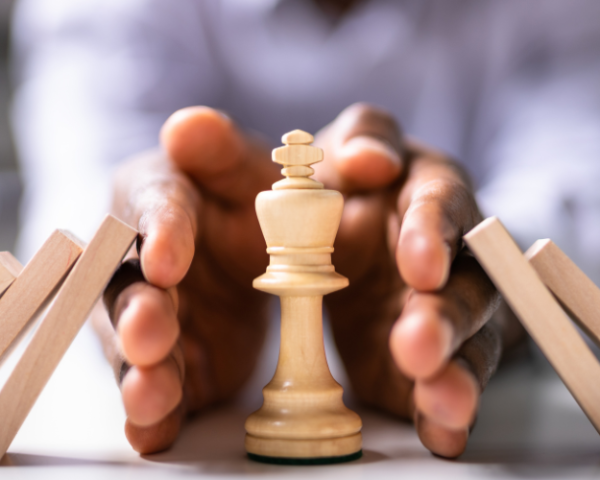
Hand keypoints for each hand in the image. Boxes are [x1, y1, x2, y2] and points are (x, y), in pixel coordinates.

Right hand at [93, 107, 281, 452]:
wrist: (263, 247)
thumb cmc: (252, 195)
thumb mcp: (249, 166)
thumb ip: (223, 148)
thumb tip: (189, 126)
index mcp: (161, 197)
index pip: (154, 206)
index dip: (160, 232)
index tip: (169, 259)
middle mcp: (144, 258)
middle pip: (129, 285)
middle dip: (138, 312)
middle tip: (153, 332)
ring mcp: (156, 314)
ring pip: (135, 345)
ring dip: (142, 370)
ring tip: (152, 394)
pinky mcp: (175, 359)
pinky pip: (159, 387)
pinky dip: (156, 411)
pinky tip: (155, 430)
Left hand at [312, 103, 511, 457]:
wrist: (340, 239)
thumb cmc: (349, 187)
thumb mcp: (344, 152)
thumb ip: (361, 140)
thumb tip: (370, 158)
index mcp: (431, 197)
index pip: (443, 209)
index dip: (434, 236)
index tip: (419, 265)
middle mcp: (452, 259)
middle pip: (467, 286)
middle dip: (446, 316)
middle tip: (417, 343)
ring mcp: (443, 313)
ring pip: (469, 343)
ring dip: (456, 371)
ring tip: (439, 397)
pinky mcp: (425, 359)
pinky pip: (443, 385)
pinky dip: (444, 411)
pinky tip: (439, 432)